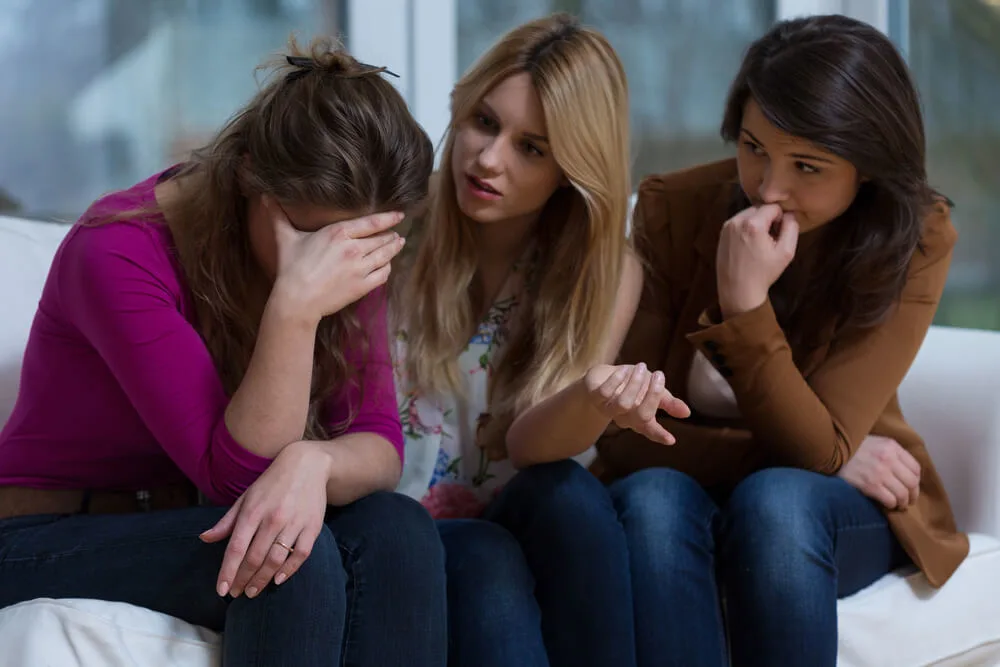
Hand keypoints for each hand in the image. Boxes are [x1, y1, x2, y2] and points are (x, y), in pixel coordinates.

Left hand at [200, 441, 329, 597]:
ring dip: (262, 580)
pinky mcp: (312, 527)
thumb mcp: (246, 497)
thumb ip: (227, 521)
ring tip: (252, 591)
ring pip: (276, 559)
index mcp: (253, 511)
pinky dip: (289, 570)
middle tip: (236, 593)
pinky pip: (300, 554)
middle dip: (243, 580)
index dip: (228, 571)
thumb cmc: (271, 483)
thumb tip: (205, 538)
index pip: (236, 548)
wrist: (307, 465)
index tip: (222, 590)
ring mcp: (293, 523)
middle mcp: (272, 519)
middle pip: (255, 558)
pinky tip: (278, 580)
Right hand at [269, 197, 405, 319]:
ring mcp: (360, 268)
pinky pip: (383, 274)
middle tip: (396, 233)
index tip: (399, 215)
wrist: (296, 300)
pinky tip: (387, 265)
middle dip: (391, 235)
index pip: (372, 222)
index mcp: (339, 233)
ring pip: (386, 255)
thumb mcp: (286, 238)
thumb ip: (278, 216)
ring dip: (394, 248)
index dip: (389, 218)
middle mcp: (354, 249)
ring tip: (398, 243)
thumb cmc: (291, 268)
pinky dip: (387, 268)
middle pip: (382, 239)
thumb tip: (264, 196)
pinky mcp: (362, 286)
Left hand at [584, 363, 690, 444]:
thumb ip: (668, 403)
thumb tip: (687, 413)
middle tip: (659, 375)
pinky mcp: (595, 397)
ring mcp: (609, 408)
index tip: (670, 440)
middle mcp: (625, 417)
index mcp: (639, 418)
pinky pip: (606, 392)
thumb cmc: (630, 385)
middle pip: (641, 415)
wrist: (601, 378)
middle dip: (653, 395)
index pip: (651, 429)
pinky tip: (623, 370)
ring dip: (635, 383)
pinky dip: (617, 380)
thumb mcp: (652, 391)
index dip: (659, 435)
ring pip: (624, 403)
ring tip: (642, 367)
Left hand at [716, 204, 798, 316]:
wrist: (738, 290)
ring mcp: (727, 226)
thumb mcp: (786, 252)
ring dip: (756, 223)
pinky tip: (748, 245)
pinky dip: (746, 229)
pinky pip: (739, 222)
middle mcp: (737, 221)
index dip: (780, 218)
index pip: (773, 207)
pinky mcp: (722, 233)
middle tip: (769, 239)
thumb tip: (789, 214)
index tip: (778, 234)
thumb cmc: (763, 273)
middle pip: (759, 208)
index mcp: (753, 224)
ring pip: (748, 214)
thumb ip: (791, 227)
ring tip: (758, 244)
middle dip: (767, 219)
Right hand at [838, 435, 920, 509]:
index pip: (916, 467)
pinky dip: (891, 505)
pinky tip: (888, 505)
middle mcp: (889, 459)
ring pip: (903, 494)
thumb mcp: (875, 442)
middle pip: (912, 483)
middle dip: (912, 495)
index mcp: (892, 447)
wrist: (829, 451)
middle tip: (908, 500)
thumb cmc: (851, 447)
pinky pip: (890, 500)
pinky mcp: (870, 485)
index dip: (916, 481)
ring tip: (899, 505)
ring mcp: (880, 473)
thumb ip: (890, 452)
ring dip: (903, 503)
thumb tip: (903, 470)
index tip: (911, 487)